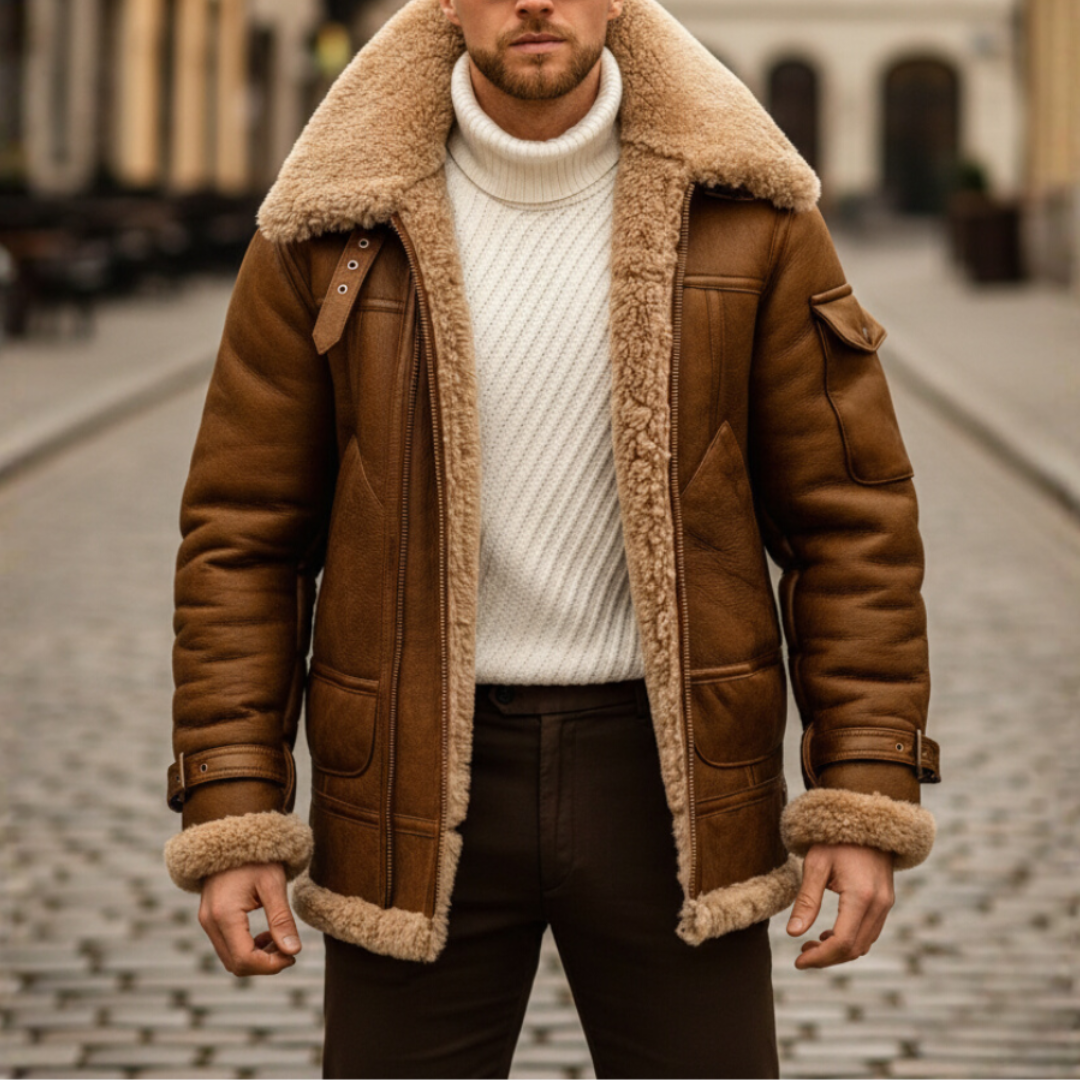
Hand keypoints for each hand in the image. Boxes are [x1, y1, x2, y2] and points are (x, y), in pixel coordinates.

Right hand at [198, 862, 301, 975]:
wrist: (233, 836)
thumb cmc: (257, 856)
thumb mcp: (273, 884)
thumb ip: (282, 919)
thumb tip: (293, 952)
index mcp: (224, 915)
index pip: (244, 959)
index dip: (270, 966)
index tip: (293, 956)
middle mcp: (210, 922)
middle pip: (236, 964)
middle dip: (265, 964)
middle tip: (290, 951)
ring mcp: (207, 921)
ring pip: (231, 958)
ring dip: (257, 958)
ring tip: (280, 940)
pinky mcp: (210, 918)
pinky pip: (227, 946)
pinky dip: (247, 948)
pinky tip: (266, 935)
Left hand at [786, 843, 894, 968]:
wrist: (866, 819)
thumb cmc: (836, 839)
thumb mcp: (815, 864)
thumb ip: (806, 901)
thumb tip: (793, 934)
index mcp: (861, 897)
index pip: (842, 943)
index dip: (820, 958)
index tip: (798, 961)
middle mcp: (879, 905)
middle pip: (854, 949)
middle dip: (827, 958)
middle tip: (802, 955)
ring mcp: (886, 904)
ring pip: (864, 944)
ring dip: (839, 951)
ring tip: (811, 945)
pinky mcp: (886, 902)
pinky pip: (869, 932)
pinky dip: (850, 940)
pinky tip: (830, 934)